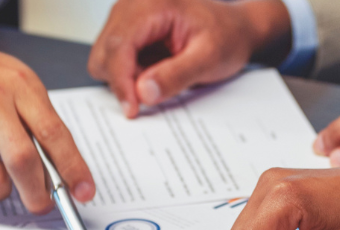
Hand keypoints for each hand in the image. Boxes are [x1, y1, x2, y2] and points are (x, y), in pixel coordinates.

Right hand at [89, 0, 291, 117]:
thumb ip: (176, 75)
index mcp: (152, 4)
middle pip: (105, 52)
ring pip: (105, 57)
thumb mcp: (209, 59)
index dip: (121, 82)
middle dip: (124, 80)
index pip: (120, 45)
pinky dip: (130, 71)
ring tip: (161, 72)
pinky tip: (156, 67)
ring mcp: (126, 14)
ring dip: (127, 76)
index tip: (132, 109)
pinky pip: (113, 57)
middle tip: (156, 89)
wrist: (235, 27)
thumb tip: (142, 92)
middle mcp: (132, 4)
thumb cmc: (226, 36)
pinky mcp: (126, 27)